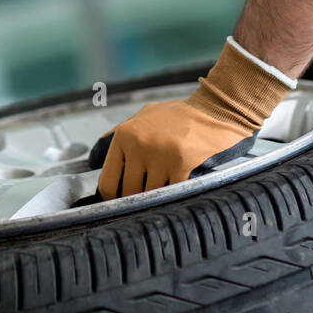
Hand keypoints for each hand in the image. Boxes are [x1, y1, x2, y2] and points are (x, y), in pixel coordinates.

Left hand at [91, 38, 295, 199]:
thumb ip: (118, 135)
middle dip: (138, 198)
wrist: (216, 109)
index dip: (114, 199)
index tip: (123, 203)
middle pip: (129, 193)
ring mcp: (160, 155)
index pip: (108, 182)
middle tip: (149, 196)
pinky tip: (181, 185)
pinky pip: (171, 192)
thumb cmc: (179, 116)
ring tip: (167, 187)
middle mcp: (139, 145)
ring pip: (151, 195)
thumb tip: (95, 158)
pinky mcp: (182, 164)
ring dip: (159, 196)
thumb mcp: (143, 116)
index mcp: (125, 135)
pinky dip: (175, 193)